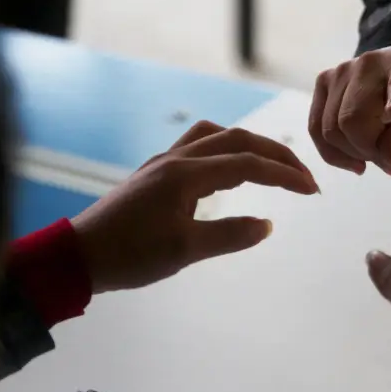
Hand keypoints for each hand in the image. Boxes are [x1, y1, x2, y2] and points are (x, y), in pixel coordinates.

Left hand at [71, 121, 318, 293]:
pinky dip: (226, 150)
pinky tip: (229, 170)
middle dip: (275, 154)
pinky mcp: (155, 173)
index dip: (284, 174)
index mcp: (187, 174)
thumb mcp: (185, 251)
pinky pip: (199, 146)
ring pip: (216, 136)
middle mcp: (177, 159)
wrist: (78, 255)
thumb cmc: (131, 256)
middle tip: (303, 176)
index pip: (248, 164)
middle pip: (237, 140)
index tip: (312, 190)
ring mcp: (164, 163)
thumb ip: (230, 235)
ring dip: (249, 144)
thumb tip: (267, 225)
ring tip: (271, 165)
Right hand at [309, 44, 390, 176]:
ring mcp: (340, 71)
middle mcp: (368, 64)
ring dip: (353, 153)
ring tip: (377, 155)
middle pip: (352, 121)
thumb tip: (389, 155)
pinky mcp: (323, 81)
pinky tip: (355, 160)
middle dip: (369, 152)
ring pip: (331, 129)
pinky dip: (333, 152)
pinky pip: (316, 128)